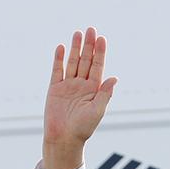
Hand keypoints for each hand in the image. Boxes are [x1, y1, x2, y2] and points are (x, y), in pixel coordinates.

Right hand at [42, 27, 116, 168]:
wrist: (64, 139)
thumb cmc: (83, 128)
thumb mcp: (97, 111)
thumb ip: (105, 94)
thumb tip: (115, 78)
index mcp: (94, 89)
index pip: (98, 66)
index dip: (100, 52)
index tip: (102, 39)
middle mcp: (81, 85)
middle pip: (86, 60)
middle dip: (88, 45)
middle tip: (91, 29)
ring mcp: (68, 85)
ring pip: (72, 62)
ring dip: (75, 48)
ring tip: (77, 33)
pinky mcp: (55, 88)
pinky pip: (57, 71)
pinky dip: (58, 59)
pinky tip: (61, 47)